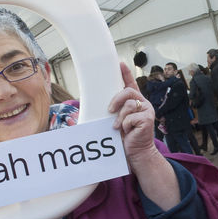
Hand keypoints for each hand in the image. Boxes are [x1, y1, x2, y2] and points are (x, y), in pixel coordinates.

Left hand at [109, 63, 179, 208]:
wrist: (137, 154)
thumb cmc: (124, 140)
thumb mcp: (108, 126)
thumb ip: (95, 119)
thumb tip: (69, 120)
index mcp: (133, 103)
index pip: (130, 84)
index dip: (125, 73)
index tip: (119, 63)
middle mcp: (141, 103)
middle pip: (127, 91)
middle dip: (116, 100)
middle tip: (110, 110)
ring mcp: (146, 110)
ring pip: (128, 105)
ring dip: (120, 118)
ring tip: (118, 128)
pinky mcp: (147, 118)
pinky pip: (131, 116)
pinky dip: (126, 125)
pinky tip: (128, 132)